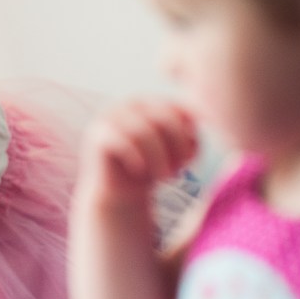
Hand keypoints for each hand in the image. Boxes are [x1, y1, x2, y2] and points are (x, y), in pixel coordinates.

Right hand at [75, 99, 196, 212]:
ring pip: (144, 132)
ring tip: (164, 176)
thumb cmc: (152, 170)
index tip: (190, 161)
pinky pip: (124, 143)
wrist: (121, 195)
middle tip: (178, 171)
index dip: (189, 137)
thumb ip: (190, 135)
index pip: (179, 110)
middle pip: (164, 118)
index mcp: (151, 103)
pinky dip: (138, 160)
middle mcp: (129, 104)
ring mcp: (110, 117)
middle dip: (176, 147)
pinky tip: (141, 172)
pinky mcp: (97, 136)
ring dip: (159, 158)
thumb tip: (202, 120)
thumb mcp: (178, 151)